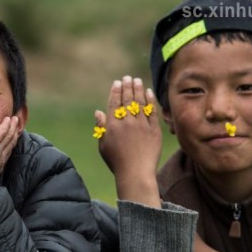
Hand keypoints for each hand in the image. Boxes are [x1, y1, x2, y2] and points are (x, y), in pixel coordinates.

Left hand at [0, 116, 19, 191]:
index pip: (7, 151)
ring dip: (12, 127)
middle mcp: (1, 158)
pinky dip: (6, 126)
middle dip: (14, 133)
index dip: (10, 143)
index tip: (12, 136)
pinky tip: (7, 119)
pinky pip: (1, 133)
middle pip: (11, 143)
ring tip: (14, 118)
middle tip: (16, 123)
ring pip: (9, 136)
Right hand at [95, 76, 161, 206]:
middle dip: (127, 86)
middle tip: (128, 77)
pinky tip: (149, 92)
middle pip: (127, 100)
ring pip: (140, 103)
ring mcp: (141, 125)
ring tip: (137, 81)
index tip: (117, 83)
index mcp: (113, 125)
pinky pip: (152, 112)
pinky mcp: (154, 130)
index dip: (116, 91)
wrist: (135, 173)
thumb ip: (101, 127)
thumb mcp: (103, 145)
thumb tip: (98, 112)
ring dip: (138, 89)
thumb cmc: (116, 161)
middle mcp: (127, 122)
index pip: (114, 103)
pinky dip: (150, 101)